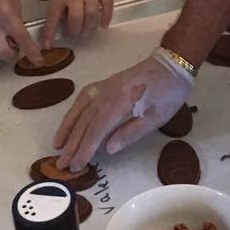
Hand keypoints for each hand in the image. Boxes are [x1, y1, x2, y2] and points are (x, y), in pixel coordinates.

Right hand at [0, 0, 41, 63]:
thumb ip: (17, 21)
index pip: (23, 40)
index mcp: (7, 19)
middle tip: (15, 47)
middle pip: (3, 53)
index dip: (32, 52)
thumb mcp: (15, 2)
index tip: (38, 61)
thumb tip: (18, 36)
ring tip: (2, 44)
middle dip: (12, 54)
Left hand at [41, 0, 112, 43]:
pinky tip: (103, 25)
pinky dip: (106, 18)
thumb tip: (61, 20)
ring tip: (86, 31)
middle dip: (74, 31)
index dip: (50, 32)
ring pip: (91, 16)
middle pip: (76, 19)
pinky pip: (107, 6)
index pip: (53, 16)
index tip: (48, 45)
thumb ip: (58, 0)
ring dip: (88, 28)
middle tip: (73, 35)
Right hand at [53, 54, 192, 170]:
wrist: (172, 64)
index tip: (76, 165)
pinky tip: (69, 122)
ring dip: (67, 129)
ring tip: (57, 146)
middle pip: (85, 121)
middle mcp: (107, 92)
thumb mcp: (157, 117)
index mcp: (121, 101)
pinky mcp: (105, 84)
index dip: (85, 148)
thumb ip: (131, 133)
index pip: (97, 129)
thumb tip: (106, 149)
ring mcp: (104, 86)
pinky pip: (83, 98)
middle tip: (62, 164)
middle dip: (72, 144)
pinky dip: (73, 111)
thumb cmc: (169, 92)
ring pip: (80, 109)